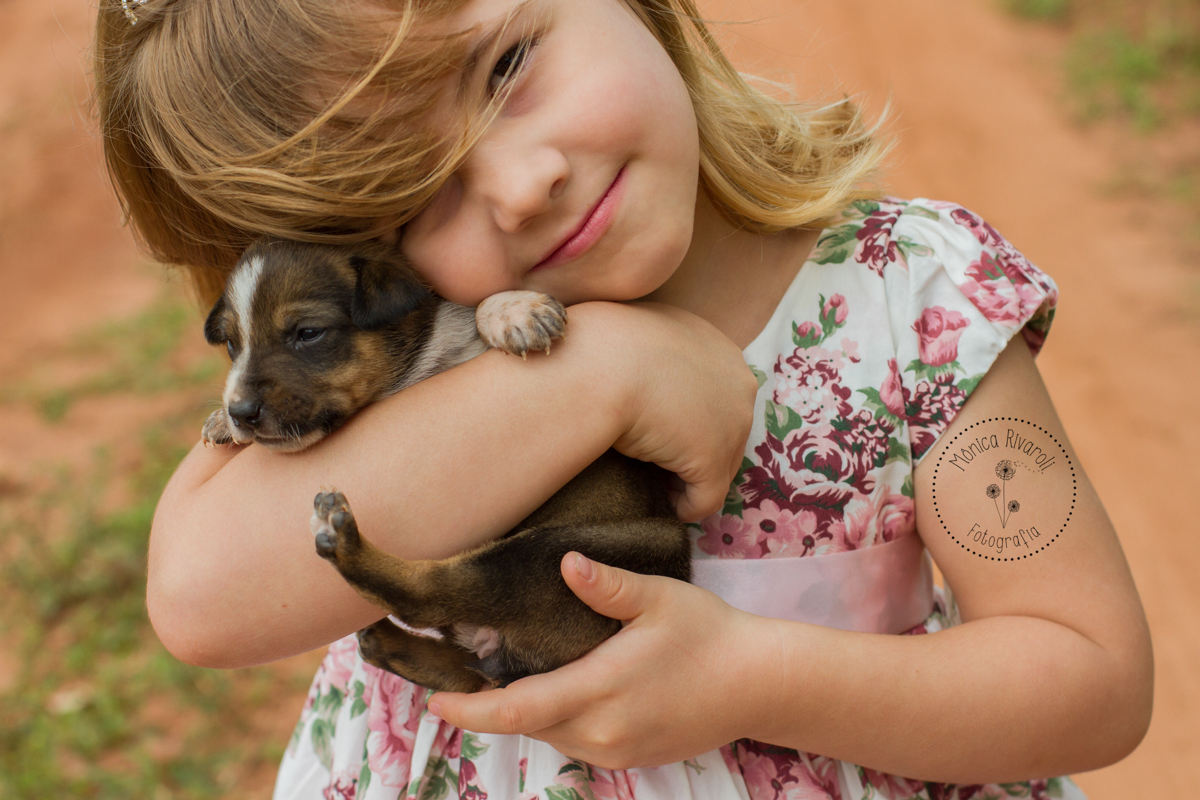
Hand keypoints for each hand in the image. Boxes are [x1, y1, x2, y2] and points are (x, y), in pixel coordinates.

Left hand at [427, 553, 770, 768]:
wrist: (758, 684)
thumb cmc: (708, 633)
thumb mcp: (659, 598)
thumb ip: (608, 586)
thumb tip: (567, 564)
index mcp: (601, 689)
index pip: (518, 709)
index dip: (470, 710)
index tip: (436, 699)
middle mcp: (602, 730)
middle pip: (526, 724)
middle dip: (489, 706)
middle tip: (457, 675)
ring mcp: (617, 750)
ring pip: (550, 735)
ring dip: (524, 712)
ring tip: (502, 679)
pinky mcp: (631, 759)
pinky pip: (576, 743)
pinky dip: (556, 721)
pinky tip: (558, 691)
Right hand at [578, 302, 756, 521]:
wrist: (597, 363)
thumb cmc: (602, 346)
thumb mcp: (640, 342)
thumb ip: (655, 360)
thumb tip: (639, 383)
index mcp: (720, 349)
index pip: (717, 396)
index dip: (690, 418)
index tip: (661, 430)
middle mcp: (739, 382)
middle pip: (726, 431)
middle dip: (693, 449)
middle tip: (658, 463)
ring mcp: (732, 423)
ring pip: (718, 466)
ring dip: (688, 477)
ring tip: (654, 482)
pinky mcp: (713, 460)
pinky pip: (704, 499)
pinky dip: (683, 507)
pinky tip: (658, 503)